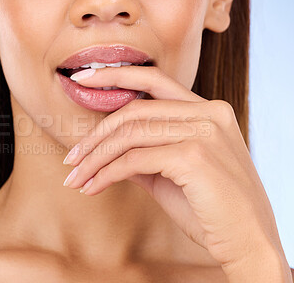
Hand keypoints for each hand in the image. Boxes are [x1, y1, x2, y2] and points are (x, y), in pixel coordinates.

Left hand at [62, 66, 291, 281]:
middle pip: (134, 111)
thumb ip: (142, 154)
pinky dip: (106, 174)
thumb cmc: (210, 208)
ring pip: (129, 134)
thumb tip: (106, 149)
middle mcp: (208, 113)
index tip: (83, 80)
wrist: (247, 242)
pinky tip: (93, 187)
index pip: (153, 79)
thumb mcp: (171, 174)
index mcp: (208, 110)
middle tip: (71, 158)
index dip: (114, 75)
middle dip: (94, 136)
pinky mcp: (194, 157)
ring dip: (94, 158)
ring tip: (76, 178)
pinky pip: (134, 160)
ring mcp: (204, 132)